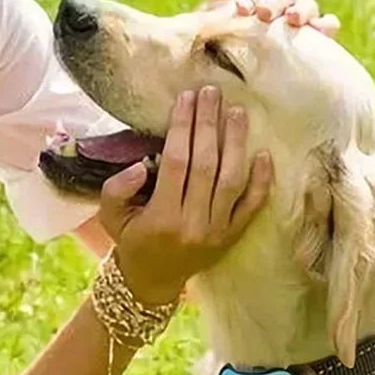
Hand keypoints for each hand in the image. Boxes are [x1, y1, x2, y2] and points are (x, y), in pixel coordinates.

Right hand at [99, 86, 271, 304]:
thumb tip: (141, 164)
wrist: (153, 281)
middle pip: (206, 165)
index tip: (186, 98)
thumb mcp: (110, 218)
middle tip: (212, 93)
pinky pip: (252, 206)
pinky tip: (264, 153)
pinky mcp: (233, 236)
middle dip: (209, 125)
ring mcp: (218, 232)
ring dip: (236, 143)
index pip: (177, 162)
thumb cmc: (131, 240)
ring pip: (232, 180)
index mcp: (162, 218)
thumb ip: (117, 190)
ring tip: (237, 112)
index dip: (182, 127)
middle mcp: (194, 224)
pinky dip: (261, 181)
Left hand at [209, 0, 339, 33]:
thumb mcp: (221, 10)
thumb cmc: (230, 32)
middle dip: (276, 0)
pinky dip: (326, 24)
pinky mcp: (319, 34)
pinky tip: (319, 31)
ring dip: (302, 9)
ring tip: (292, 20)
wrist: (241, 63)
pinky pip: (328, 23)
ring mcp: (304, 13)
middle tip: (263, 14)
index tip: (240, 7)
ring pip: (309, 3)